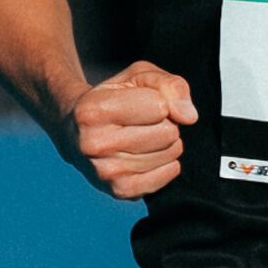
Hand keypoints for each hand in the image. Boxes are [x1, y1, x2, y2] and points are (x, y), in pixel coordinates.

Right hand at [56, 62, 195, 198]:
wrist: (78, 133)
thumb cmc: (113, 99)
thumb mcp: (137, 77)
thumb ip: (169, 85)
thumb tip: (189, 116)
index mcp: (92, 110)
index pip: (159, 106)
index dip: (159, 101)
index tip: (141, 102)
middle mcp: (94, 144)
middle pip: (167, 132)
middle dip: (165, 123)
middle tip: (143, 122)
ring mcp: (106, 172)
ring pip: (171, 154)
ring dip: (165, 143)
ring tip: (141, 137)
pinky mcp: (121, 190)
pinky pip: (169, 174)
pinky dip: (166, 163)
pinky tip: (146, 155)